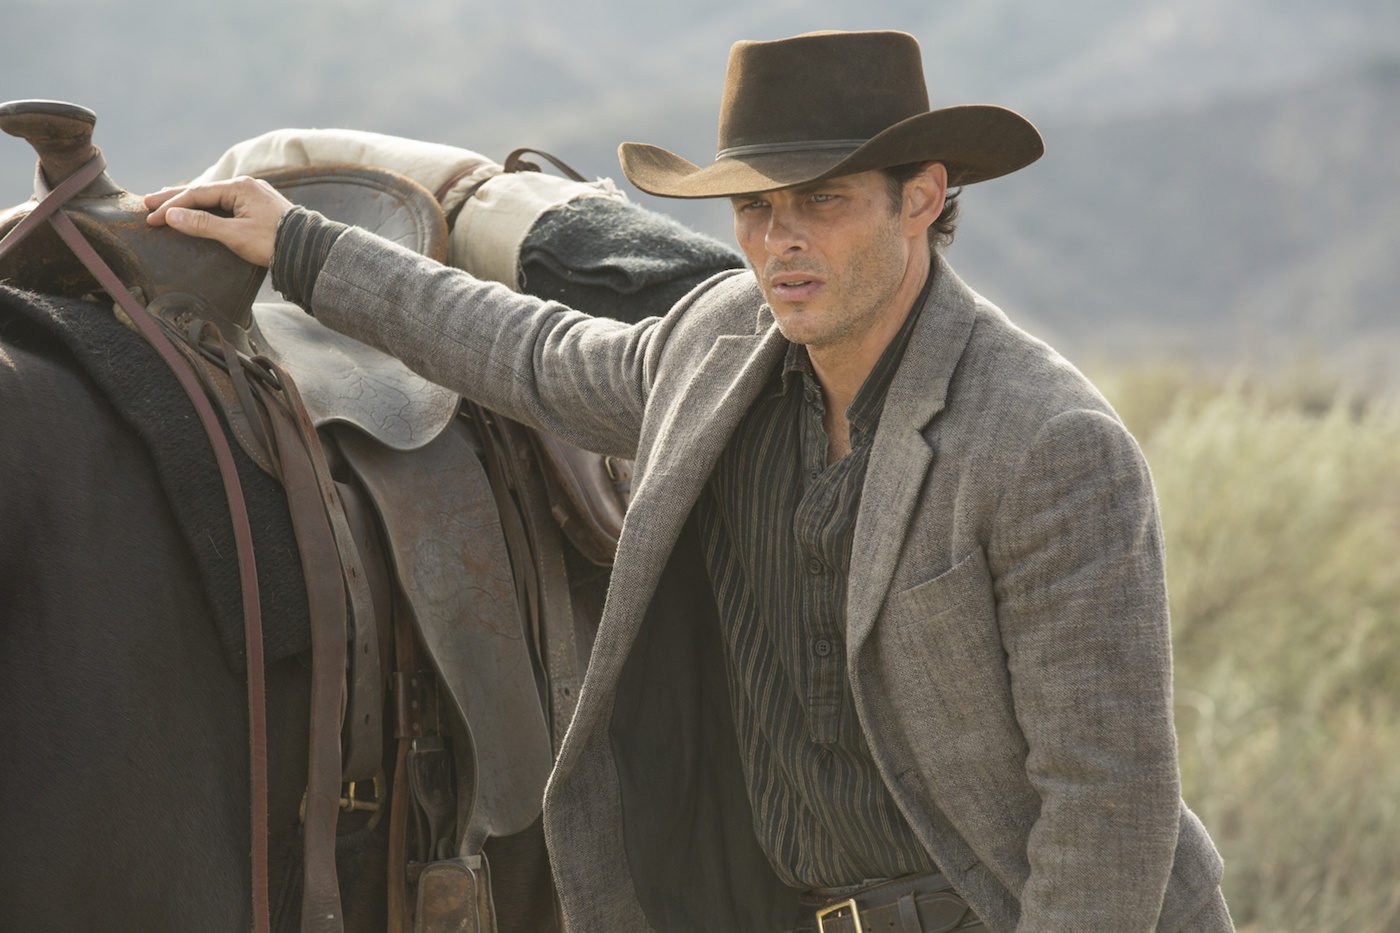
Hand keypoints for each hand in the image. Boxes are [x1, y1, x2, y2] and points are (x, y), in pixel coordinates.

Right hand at [144, 176, 293, 266]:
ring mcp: (253, 195)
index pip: (196, 194)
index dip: (171, 206)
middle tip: (147, 203)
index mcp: (239, 187)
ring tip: (166, 203)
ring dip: (189, 201)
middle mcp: (246, 185)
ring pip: (213, 196)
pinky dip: (207, 206)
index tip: (151, 218)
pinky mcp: (258, 206)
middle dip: (174, 197)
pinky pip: (225, 202)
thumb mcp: (235, 235)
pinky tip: (198, 208)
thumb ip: (202, 224)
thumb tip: (171, 216)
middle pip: (202, 190)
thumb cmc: (273, 243)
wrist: (309, 251)